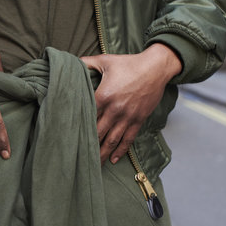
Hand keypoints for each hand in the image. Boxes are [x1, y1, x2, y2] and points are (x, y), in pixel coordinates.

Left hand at [81, 44, 181, 164]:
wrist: (156, 67)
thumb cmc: (129, 63)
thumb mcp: (105, 60)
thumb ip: (86, 62)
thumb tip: (71, 62)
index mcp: (103, 95)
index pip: (87, 116)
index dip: (78, 127)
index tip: (69, 137)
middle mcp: (115, 109)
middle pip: (97, 132)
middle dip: (88, 146)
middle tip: (78, 157)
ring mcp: (127, 116)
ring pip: (112, 140)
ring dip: (102, 153)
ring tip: (94, 165)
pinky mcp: (138, 120)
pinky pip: (128, 139)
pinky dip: (120, 150)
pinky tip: (114, 159)